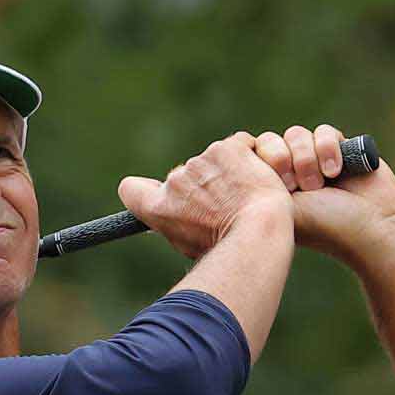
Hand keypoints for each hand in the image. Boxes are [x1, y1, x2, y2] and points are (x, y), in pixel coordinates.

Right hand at [117, 132, 290, 259]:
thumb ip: (179, 225)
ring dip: (232, 174)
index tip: (158, 193)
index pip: (132, 190)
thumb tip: (175, 218)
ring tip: (249, 201)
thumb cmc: (231, 248)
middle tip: (231, 209)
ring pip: (216, 162)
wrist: (257, 235)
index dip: (145, 189)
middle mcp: (174, 182)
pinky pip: (241, 146)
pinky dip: (252, 159)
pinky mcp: (225, 149)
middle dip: (208, 187)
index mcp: (160, 208)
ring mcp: (199, 162)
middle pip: (188, 177)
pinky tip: (262, 181)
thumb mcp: (194, 246)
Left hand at [251, 123, 394, 266]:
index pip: (252, 154)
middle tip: (295, 184)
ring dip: (307, 157)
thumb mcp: (283, 207)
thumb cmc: (326, 227)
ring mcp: (316, 160)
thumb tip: (238, 153)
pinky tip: (337, 171)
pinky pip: (324, 131)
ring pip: (297, 134)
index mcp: (273, 188)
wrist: (373, 228)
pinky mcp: (342, 149)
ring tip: (320, 182)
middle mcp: (292, 173)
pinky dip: (328, 147)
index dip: (261, 160)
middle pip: (272, 140)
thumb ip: (260, 182)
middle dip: (283, 159)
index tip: (277, 185)